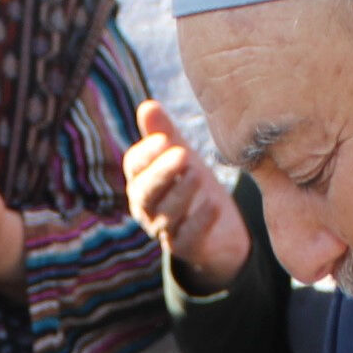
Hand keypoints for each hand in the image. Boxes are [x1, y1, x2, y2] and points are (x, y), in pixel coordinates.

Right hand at [123, 101, 252, 287]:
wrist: (217, 228)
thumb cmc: (191, 183)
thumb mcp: (179, 155)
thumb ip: (164, 133)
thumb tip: (148, 105)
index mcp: (141, 179)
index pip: (135, 166)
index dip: (147, 153)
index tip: (164, 138)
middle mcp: (146, 207)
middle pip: (145, 192)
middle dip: (162, 173)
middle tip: (182, 155)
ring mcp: (164, 229)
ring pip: (166, 215)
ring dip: (181, 194)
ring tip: (198, 174)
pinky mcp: (185, 247)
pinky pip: (188, 238)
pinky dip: (200, 222)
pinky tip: (214, 206)